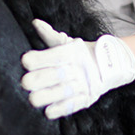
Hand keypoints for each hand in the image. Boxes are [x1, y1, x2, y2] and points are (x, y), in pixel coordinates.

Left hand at [20, 19, 134, 118]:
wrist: (109, 66)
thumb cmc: (80, 54)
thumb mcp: (67, 43)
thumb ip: (50, 35)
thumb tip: (36, 23)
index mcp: (72, 53)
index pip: (56, 55)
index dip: (40, 58)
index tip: (25, 61)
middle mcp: (78, 68)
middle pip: (58, 74)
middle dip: (41, 78)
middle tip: (25, 82)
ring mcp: (83, 84)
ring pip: (64, 91)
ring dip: (48, 96)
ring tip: (32, 99)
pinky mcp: (86, 98)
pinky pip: (74, 104)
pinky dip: (61, 108)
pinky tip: (48, 112)